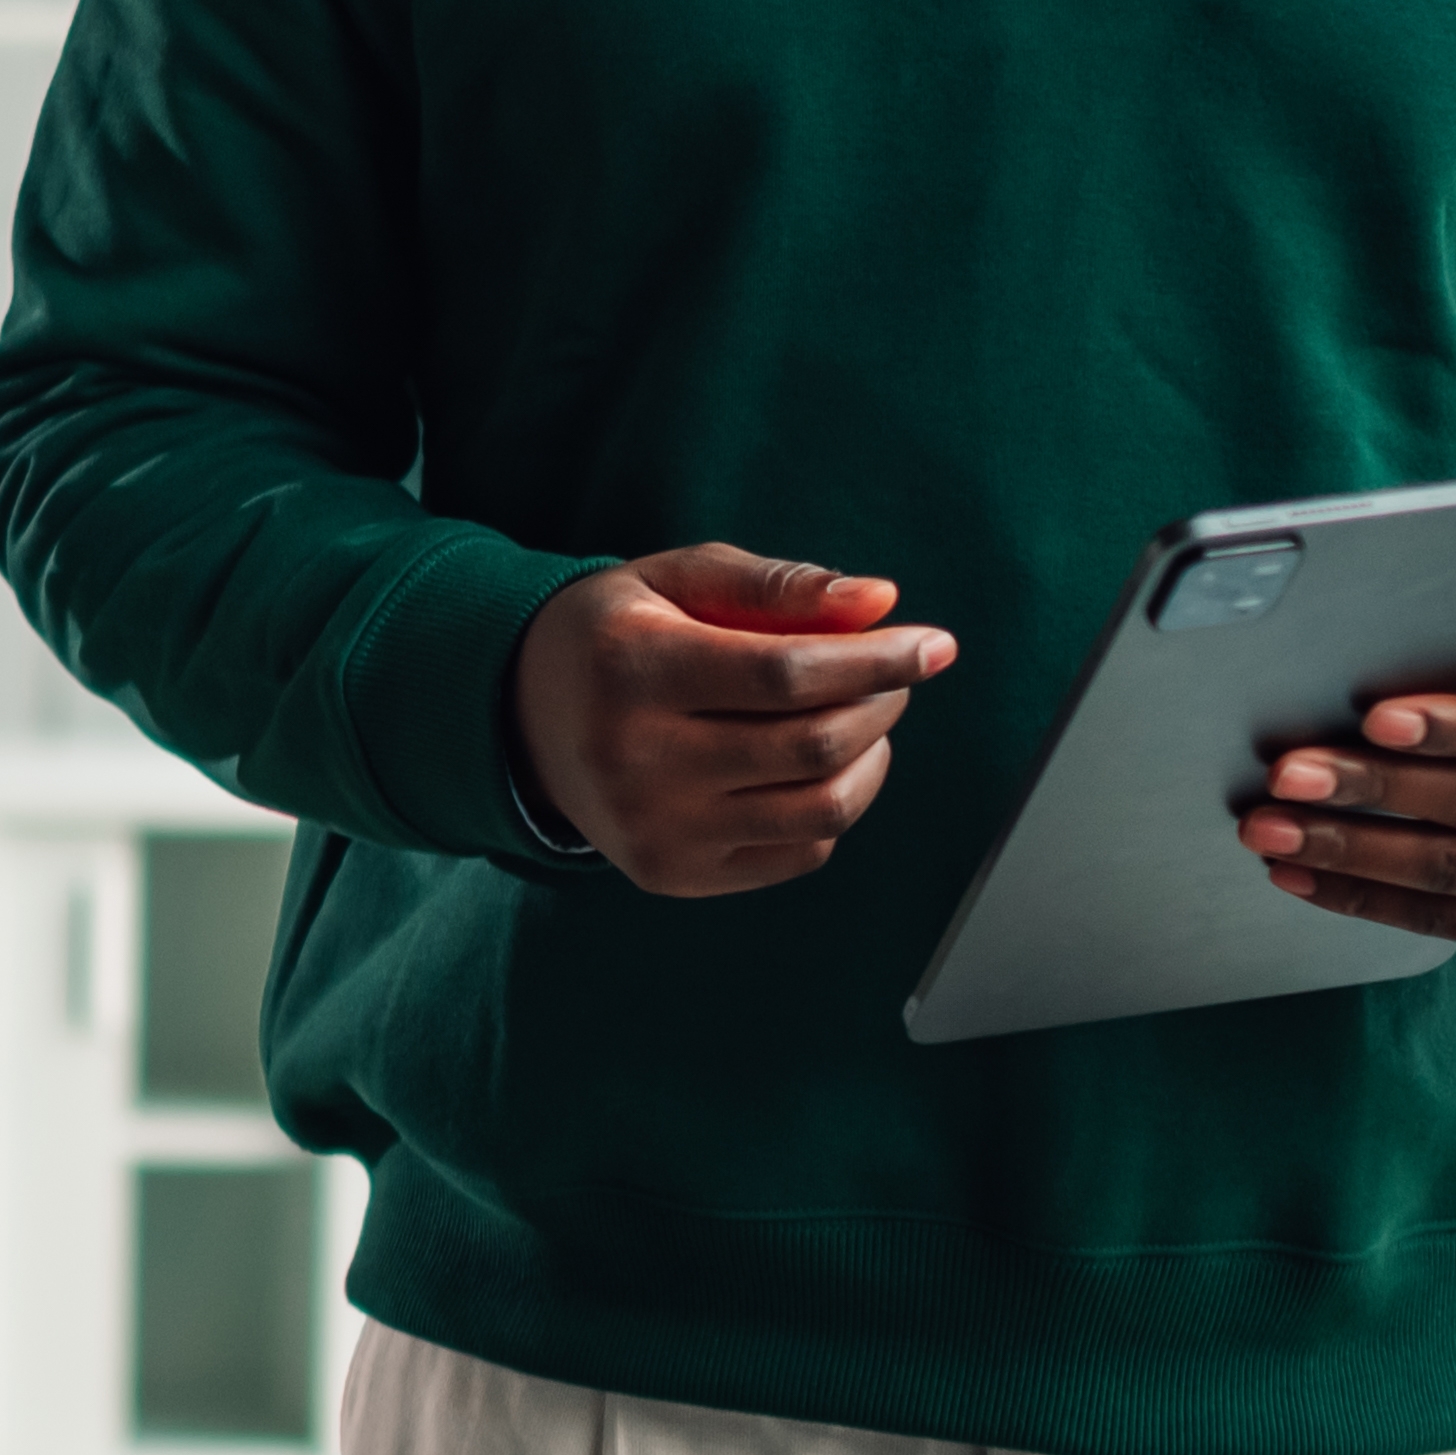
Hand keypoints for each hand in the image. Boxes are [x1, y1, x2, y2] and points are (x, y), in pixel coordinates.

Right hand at [507, 543, 956, 895]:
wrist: (521, 719)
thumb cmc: (620, 633)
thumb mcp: (677, 580)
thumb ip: (776, 585)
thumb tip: (882, 602)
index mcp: (633, 668)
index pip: (787, 674)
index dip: (878, 660)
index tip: (934, 645)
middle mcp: (635, 758)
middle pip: (813, 744)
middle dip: (881, 703)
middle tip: (891, 677)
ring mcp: (652, 829)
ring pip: (819, 809)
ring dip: (870, 759)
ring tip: (860, 720)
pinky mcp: (670, 874)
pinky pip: (800, 853)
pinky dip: (833, 807)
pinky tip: (814, 767)